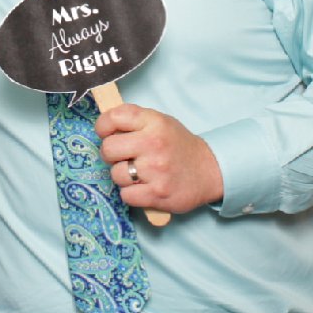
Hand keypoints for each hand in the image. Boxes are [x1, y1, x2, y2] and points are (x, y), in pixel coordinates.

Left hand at [96, 103, 224, 214]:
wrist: (209, 170)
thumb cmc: (178, 145)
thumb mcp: (160, 122)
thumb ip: (134, 121)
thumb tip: (103, 127)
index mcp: (154, 122)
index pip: (114, 117)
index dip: (103, 126)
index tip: (106, 133)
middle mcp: (154, 144)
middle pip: (108, 149)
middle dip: (111, 154)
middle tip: (122, 156)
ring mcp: (156, 170)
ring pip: (116, 174)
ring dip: (123, 176)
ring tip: (138, 173)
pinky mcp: (157, 194)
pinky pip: (126, 195)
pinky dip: (131, 193)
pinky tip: (144, 186)